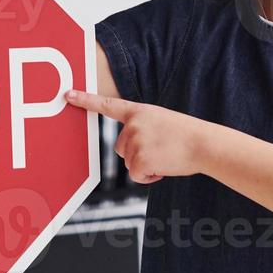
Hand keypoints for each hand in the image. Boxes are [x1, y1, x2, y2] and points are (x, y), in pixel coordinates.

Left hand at [64, 90, 208, 183]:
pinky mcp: (139, 159)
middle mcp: (133, 125)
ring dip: (146, 165)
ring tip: (166, 155)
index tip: (67, 95)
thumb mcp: (161, 121)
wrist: (204, 144)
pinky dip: (149, 177)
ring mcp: (135, 141)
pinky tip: (164, 167)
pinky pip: (137, 175)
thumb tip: (130, 151)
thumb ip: (142, 128)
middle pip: (120, 147)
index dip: (85, 100)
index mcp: (139, 111)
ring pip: (129, 163)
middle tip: (160, 149)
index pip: (107, 105)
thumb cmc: (187, 135)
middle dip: (137, 154)